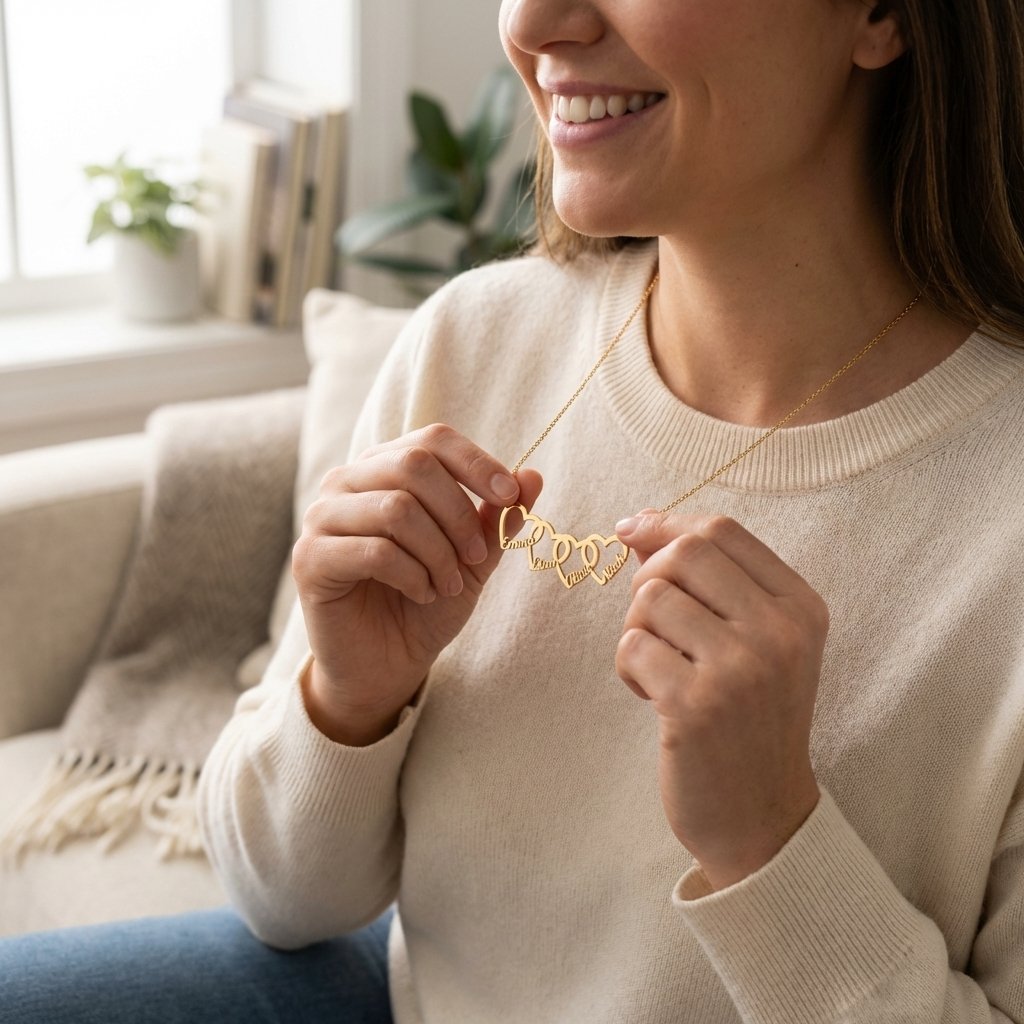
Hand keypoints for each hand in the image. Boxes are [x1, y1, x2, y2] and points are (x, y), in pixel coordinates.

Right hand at [292, 423, 542, 743]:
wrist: (386, 663)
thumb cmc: (426, 602)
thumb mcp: (473, 559)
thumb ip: (497, 518)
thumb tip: (531, 476)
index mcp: (386, 468)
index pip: (433, 439)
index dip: (477, 463)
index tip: (510, 497)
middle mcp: (347, 481)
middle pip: (415, 466)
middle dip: (459, 515)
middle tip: (477, 557)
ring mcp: (322, 516)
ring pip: (396, 508)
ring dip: (438, 552)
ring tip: (448, 584)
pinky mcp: (309, 558)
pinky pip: (374, 551)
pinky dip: (412, 575)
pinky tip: (422, 593)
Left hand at [614, 512, 825, 889]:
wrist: (762, 816)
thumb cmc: (749, 719)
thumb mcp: (756, 643)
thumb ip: (711, 583)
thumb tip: (640, 526)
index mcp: (800, 607)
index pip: (722, 531)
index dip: (666, 524)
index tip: (631, 533)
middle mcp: (779, 631)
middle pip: (685, 552)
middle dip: (648, 576)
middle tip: (651, 620)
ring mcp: (740, 668)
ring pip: (650, 598)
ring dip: (636, 629)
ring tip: (659, 667)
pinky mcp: (695, 705)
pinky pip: (631, 646)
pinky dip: (628, 667)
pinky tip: (652, 695)